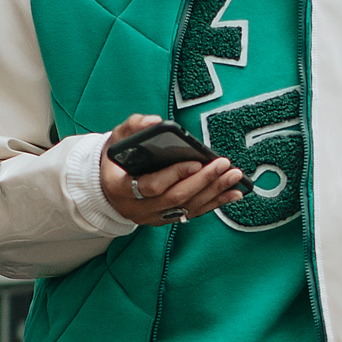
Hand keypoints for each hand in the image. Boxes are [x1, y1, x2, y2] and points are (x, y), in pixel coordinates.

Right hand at [99, 114, 243, 226]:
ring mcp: (151, 217)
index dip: (174, 175)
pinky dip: (214, 203)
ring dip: (214, 193)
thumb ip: (133, 127)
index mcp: (119, 187)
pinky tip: (232, 194)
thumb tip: (154, 121)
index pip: (150, 185)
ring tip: (235, 178)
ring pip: (187, 208)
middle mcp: (135, 207)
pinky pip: (192, 213)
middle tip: (224, 166)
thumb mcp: (117, 138)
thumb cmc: (116, 158)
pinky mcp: (165, 219)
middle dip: (203, 181)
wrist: (107, 187)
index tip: (197, 162)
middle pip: (175, 198)